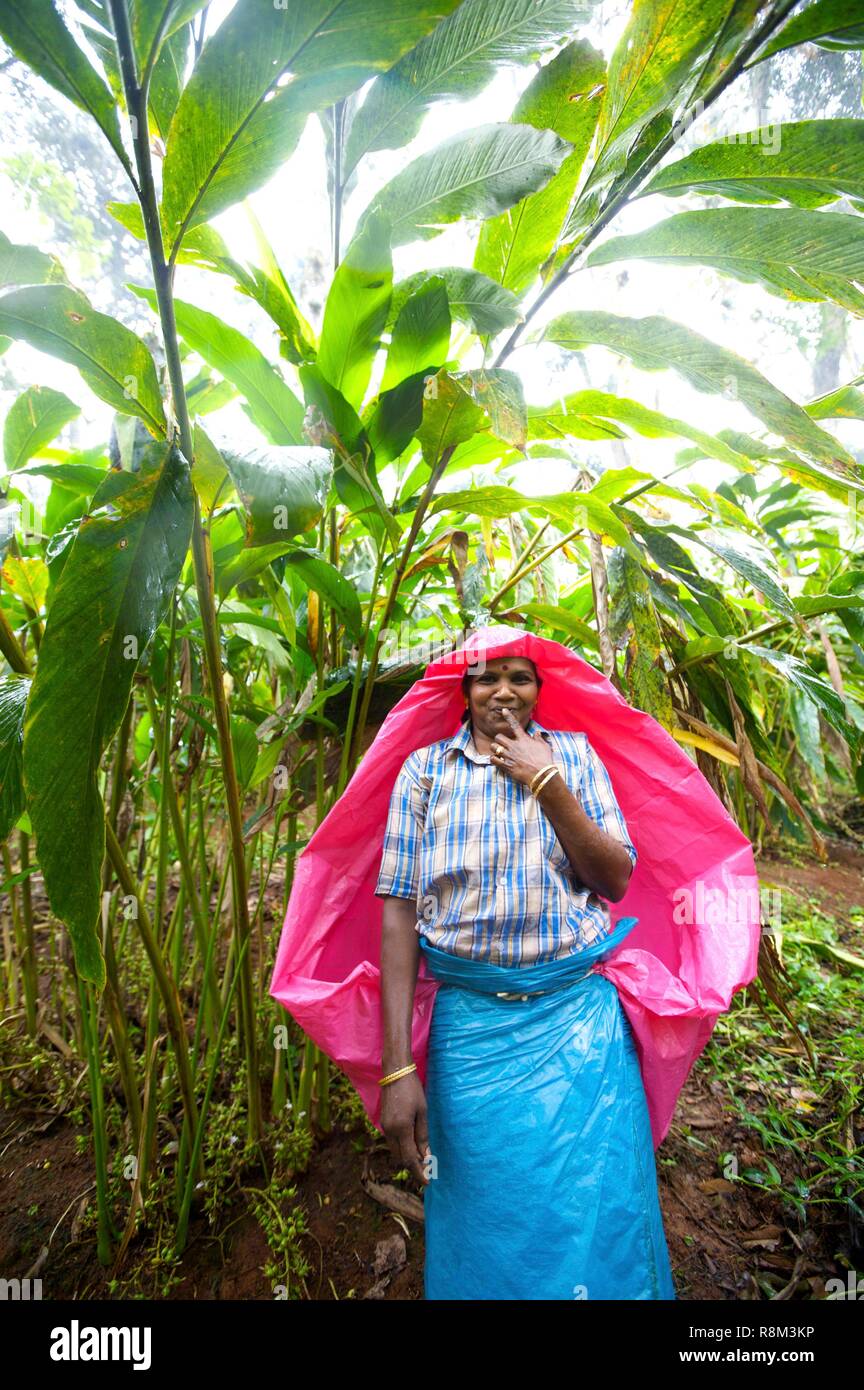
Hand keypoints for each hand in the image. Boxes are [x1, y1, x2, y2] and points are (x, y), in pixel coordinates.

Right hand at [380, 1071, 430, 1186]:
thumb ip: (422, 1136)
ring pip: (395, 1151)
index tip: (427, 1182)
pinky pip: (392, 1141)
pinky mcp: (383, 1122)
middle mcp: (390, 1131)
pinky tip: (412, 1144)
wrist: (395, 1072)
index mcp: (401, 1129)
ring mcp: (384, 1127)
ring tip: (422, 1158)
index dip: (418, 1173)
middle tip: (428, 1170)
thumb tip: (426, 1157)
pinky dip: (402, 1147)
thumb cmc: (413, 1090)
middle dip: (413, 1166)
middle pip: (400, 1158)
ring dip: (407, 1157)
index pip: (409, 1159)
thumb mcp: (422, 1112)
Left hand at [489, 708, 554, 788]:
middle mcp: (514, 746)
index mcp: (523, 739)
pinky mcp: (506, 765)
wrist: (541, 775)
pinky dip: (494, 759)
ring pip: (493, 747)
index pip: (515, 725)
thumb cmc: (544, 760)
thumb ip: (539, 738)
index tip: (504, 710)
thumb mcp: (544, 746)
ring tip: (498, 752)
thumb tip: (537, 733)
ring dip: (495, 749)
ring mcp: (509, 755)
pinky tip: (497, 760)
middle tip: (502, 743)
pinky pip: (493, 759)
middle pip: (498, 737)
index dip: (508, 716)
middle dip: (499, 739)